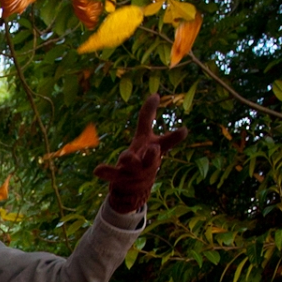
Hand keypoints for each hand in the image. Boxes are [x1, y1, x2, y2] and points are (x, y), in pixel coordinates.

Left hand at [94, 93, 187, 213]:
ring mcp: (133, 170)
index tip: (184, 130)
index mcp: (155, 149)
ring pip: (132, 165)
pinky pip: (112, 174)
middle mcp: (146, 161)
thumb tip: (155, 94)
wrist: (135, 187)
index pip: (167, 142)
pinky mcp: (120, 177)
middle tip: (153, 149)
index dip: (175, 137)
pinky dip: (106, 172)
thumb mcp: (144, 136)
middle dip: (152, 154)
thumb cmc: (142, 156)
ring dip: (129, 160)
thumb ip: (147, 116)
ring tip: (126, 156)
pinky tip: (97, 170)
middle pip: (151, 158)